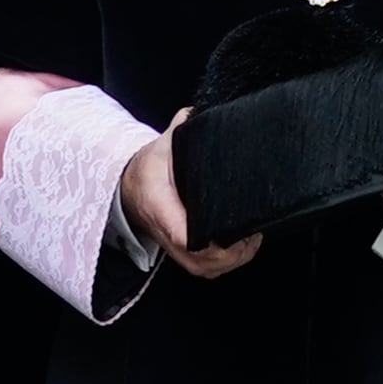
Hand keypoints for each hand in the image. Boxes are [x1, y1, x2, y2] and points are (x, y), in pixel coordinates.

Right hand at [121, 121, 262, 278]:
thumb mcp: (161, 145)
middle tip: (254, 229)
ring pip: (206, 269)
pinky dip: (226, 263)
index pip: (185, 234)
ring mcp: (174, 248)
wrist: (128, 189)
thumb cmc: (148, 168)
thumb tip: (197, 114)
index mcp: (160, 205)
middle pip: (203, 259)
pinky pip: (205, 269)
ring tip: (252, 236)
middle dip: (233, 251)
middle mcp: (166, 232)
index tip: (237, 230)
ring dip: (233, 259)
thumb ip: (181, 130)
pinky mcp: (181, 254)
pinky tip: (242, 246)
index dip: (211, 239)